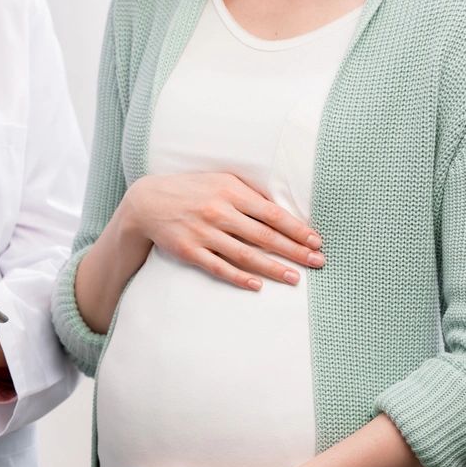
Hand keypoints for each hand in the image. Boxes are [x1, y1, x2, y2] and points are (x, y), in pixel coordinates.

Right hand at [126, 172, 324, 289]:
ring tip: (294, 278)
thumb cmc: (192, 190)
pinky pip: (218, 267)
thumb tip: (282, 209)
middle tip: (317, 262)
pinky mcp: (189, 250)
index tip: (315, 241)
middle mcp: (218, 212)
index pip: (272, 213)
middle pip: (264, 236)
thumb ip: (249, 194)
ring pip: (245, 254)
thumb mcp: (220, 181)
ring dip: (272, 268)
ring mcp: (203, 233)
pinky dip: (239, 277)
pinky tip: (257, 284)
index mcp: (230, 191)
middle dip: (294, 250)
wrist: (148, 201)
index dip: (296, 229)